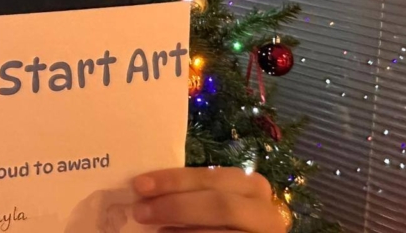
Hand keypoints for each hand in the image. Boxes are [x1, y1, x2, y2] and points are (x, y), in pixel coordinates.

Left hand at [131, 166, 292, 231]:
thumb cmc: (222, 220)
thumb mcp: (212, 201)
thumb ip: (192, 195)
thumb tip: (147, 190)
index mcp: (252, 187)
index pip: (211, 178)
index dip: (174, 180)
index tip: (140, 184)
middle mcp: (266, 212)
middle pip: (219, 205)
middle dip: (176, 206)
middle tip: (140, 211)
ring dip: (182, 232)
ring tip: (154, 231)